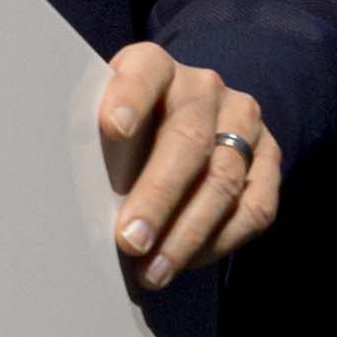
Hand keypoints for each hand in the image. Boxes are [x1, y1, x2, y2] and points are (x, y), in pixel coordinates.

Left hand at [98, 43, 281, 288]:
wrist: (186, 111)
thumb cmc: (127, 124)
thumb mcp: (102, 113)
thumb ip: (92, 138)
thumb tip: (66, 199)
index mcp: (155, 66)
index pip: (144, 72)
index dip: (129, 97)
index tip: (111, 128)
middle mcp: (204, 88)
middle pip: (187, 140)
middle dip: (158, 196)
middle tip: (130, 240)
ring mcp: (243, 122)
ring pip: (223, 180)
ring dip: (187, 234)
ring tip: (153, 270)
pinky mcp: (270, 158)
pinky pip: (255, 208)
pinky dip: (219, 242)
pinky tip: (186, 262)